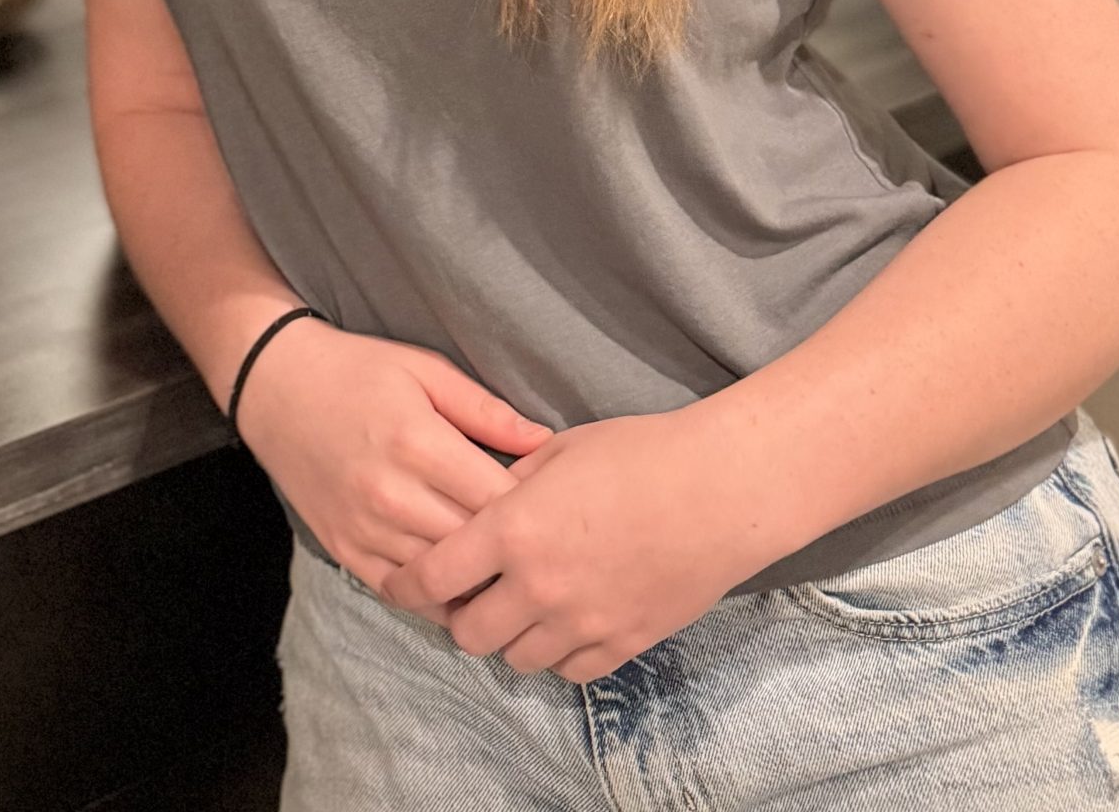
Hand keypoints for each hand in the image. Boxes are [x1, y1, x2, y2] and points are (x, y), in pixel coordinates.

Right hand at [232, 319, 552, 592]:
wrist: (277, 388)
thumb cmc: (358, 371)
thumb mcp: (425, 371)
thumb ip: (486, 410)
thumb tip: (544, 443)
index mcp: (420, 444)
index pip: (498, 502)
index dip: (534, 511)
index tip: (551, 508)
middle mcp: (393, 496)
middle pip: (474, 547)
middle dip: (511, 550)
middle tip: (538, 547)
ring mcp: (366, 530)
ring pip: (441, 579)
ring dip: (476, 580)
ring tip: (507, 572)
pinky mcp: (345, 552)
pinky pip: (401, 594)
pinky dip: (434, 597)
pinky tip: (459, 588)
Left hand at [381, 405, 760, 681]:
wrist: (720, 489)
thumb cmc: (642, 454)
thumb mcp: (562, 449)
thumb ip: (512, 480)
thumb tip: (483, 499)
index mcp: (514, 530)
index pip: (434, 577)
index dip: (406, 585)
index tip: (398, 584)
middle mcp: (539, 586)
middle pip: (468, 634)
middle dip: (459, 616)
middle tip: (468, 594)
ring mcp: (581, 622)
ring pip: (516, 659)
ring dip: (508, 636)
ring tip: (520, 606)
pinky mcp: (621, 643)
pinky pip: (569, 670)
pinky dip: (556, 652)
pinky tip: (564, 621)